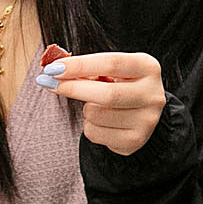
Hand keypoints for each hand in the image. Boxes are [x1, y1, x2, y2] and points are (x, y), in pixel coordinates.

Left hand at [42, 51, 164, 155]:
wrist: (143, 113)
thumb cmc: (121, 85)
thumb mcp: (111, 72)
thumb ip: (87, 70)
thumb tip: (53, 69)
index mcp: (148, 68)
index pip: (111, 63)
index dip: (80, 65)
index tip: (53, 67)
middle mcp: (152, 94)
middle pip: (107, 94)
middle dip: (73, 88)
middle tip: (49, 83)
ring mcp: (146, 120)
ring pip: (97, 115)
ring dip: (85, 110)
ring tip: (96, 106)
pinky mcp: (135, 140)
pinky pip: (95, 134)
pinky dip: (89, 126)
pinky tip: (102, 122)